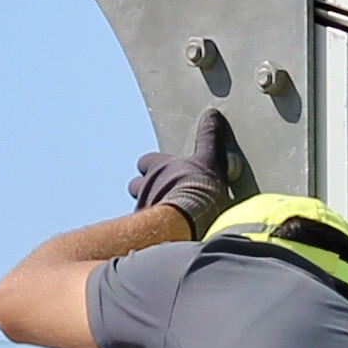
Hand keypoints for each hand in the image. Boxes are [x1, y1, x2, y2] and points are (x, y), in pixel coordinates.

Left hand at [128, 107, 237, 234]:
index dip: (152, 166)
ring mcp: (143, 207)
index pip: (146, 161)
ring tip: (168, 217)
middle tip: (164, 195)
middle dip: (146, 188)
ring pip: (140, 206)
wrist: (192, 217)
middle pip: (136, 185)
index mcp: (159, 166)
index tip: (164, 171)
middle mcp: (146, 185)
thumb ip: (209, 136)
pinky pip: (145, 228)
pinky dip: (153, 229)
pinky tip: (167, 233)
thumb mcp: (210, 156)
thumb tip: (211, 114)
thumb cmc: (200, 187)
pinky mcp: (145, 229)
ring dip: (150, 209)